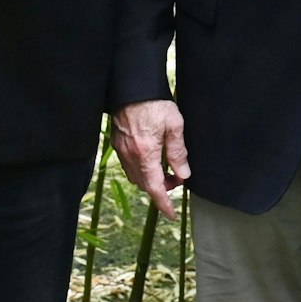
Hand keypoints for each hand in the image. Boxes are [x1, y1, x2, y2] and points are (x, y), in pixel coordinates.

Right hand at [112, 100, 189, 219]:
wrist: (131, 87)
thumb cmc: (154, 103)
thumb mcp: (174, 126)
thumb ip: (178, 153)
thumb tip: (183, 175)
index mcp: (146, 154)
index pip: (155, 188)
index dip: (164, 204)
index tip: (171, 214)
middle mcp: (130, 155)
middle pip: (145, 184)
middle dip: (161, 188)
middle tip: (177, 178)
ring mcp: (121, 150)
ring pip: (136, 176)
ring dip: (151, 179)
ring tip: (166, 168)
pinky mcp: (117, 143)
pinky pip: (129, 165)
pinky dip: (141, 169)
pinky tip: (151, 159)